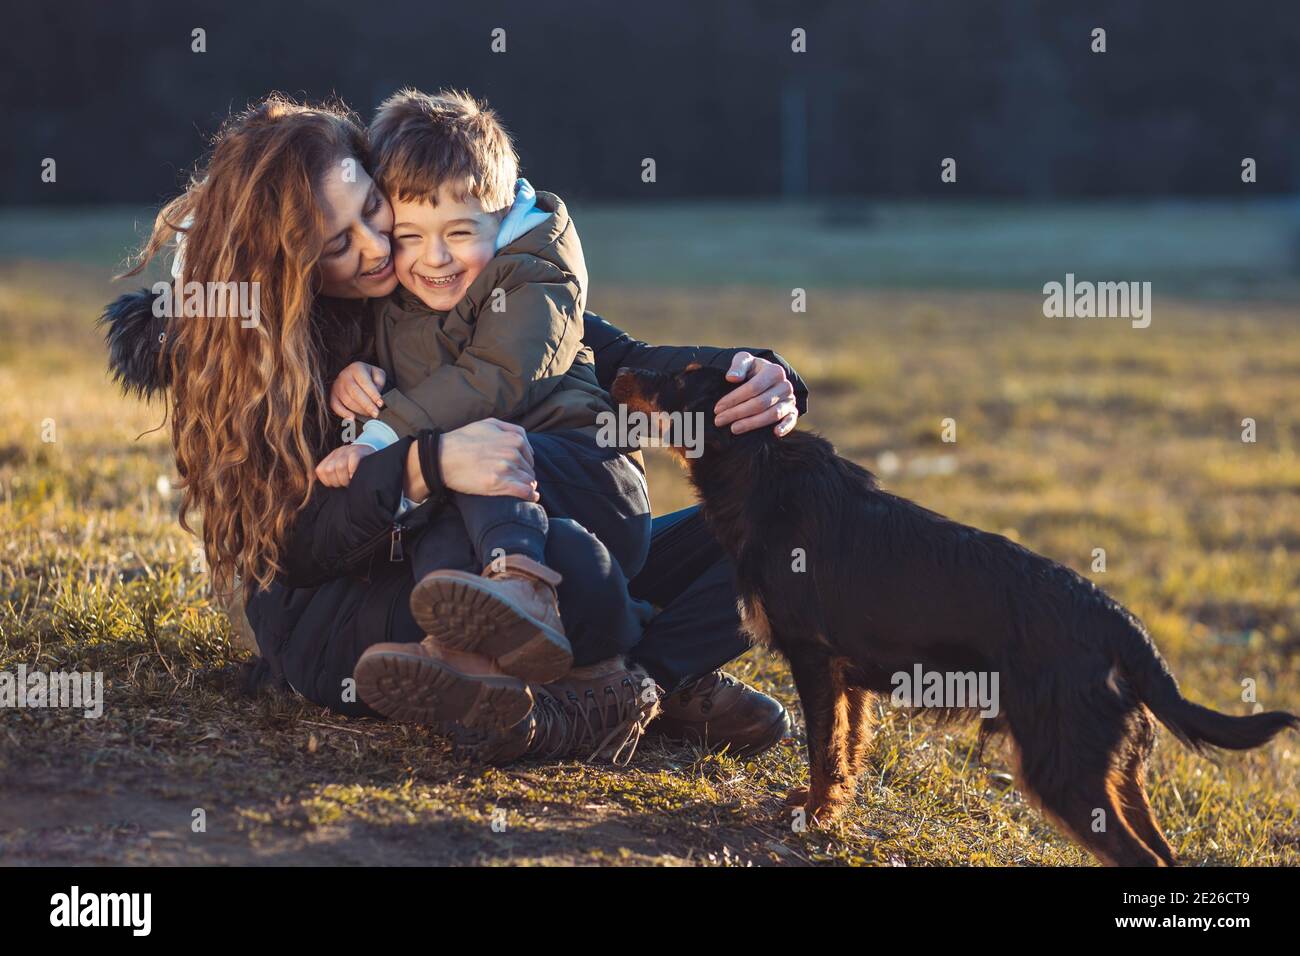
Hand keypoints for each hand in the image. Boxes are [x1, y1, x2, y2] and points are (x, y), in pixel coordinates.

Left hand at [315, 443, 375, 487]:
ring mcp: (348, 451)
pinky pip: (352, 462)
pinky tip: (355, 475)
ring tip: (350, 481)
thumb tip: (309, 479)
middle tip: (345, 483)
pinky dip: (353, 471)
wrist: (370, 451)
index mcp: (330, 457)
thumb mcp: (338, 466)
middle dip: (337, 481)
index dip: (327, 481)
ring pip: (340, 466)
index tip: (336, 484)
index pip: (320, 470)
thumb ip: (326, 473)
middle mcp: (337, 452)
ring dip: (345, 478)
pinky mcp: (358, 452)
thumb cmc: (354, 465)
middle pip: (329, 470)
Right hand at [330, 362, 386, 419]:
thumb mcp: (377, 373)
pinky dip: (343, 413)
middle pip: (354, 392)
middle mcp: (344, 376)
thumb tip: (377, 395)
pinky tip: (352, 419)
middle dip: (366, 405)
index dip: (373, 394)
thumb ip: (379, 381)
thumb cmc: (367, 375)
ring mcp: (337, 386)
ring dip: (359, 410)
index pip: (365, 382)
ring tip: (369, 414)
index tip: (380, 403)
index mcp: (356, 368)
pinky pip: (335, 406)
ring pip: (347, 400)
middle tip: (376, 413)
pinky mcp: (333, 395)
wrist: (353, 373)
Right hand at [407, 418, 538, 501]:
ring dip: (528, 486)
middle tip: (515, 480)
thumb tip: (525, 443)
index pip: (529, 455)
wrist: (443, 457)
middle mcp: (513, 452)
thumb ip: (510, 429)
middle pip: (529, 469)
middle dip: (524, 475)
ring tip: (522, 490)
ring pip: (529, 480)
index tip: (518, 469)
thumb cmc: (463, 440)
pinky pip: (525, 492)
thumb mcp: (489, 424)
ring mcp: (507, 468)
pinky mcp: (499, 484)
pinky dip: (531, 496)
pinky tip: (532, 498)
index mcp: (513, 438)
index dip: (525, 463)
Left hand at [713, 352, 798, 436]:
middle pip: (760, 403)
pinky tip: (775, 434)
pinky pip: (791, 421)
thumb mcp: (744, 361)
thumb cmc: (752, 369)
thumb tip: (731, 378)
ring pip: (772, 414)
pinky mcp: (792, 411)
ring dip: (752, 423)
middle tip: (719, 420)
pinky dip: (785, 427)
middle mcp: (785, 386)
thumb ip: (738, 366)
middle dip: (737, 413)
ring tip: (733, 429)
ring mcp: (790, 399)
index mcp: (774, 371)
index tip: (718, 408)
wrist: (767, 376)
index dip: (734, 399)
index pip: (752, 388)